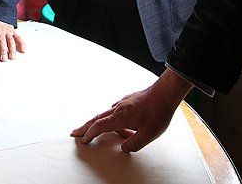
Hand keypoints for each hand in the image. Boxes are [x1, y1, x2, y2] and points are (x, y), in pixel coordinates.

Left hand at [0, 18, 24, 61]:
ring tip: (12, 57)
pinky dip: (22, 43)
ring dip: (12, 49)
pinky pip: (18, 38)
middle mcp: (1, 30)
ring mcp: (8, 31)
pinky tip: (23, 50)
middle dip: (3, 51)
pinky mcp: (13, 32)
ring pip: (11, 41)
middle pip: (2, 42)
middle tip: (3, 59)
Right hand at [71, 69, 191, 151]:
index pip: (99, 126)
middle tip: (76, 132)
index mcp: (120, 118)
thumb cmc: (158, 112)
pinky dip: (112, 118)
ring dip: (100, 123)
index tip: (83, 139)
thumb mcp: (148, 135)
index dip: (89, 134)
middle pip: (97, 118)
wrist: (165, 93)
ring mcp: (123, 103)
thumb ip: (134, 144)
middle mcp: (119, 109)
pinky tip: (118, 122)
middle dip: (85, 126)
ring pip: (107, 114)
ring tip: (104, 133)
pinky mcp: (129, 100)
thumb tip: (124, 147)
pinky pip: (116, 110)